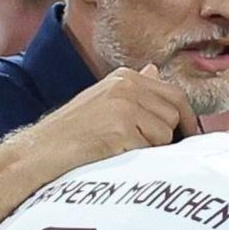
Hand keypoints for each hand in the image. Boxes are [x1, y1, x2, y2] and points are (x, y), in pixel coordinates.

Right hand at [18, 65, 198, 177]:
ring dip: (152, 148)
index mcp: (125, 77)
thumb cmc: (72, 133)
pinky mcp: (121, 129)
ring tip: (123, 151)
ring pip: (165, 133)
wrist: (40, 152)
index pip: (174, 95)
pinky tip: (116, 156)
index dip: (187, 119)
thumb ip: (132, 89)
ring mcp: (124, 106)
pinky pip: (151, 148)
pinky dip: (139, 158)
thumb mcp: (103, 100)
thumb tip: (156, 70)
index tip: (188, 136)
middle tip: (155, 151)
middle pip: (175, 113)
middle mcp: (127, 86)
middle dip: (170, 135)